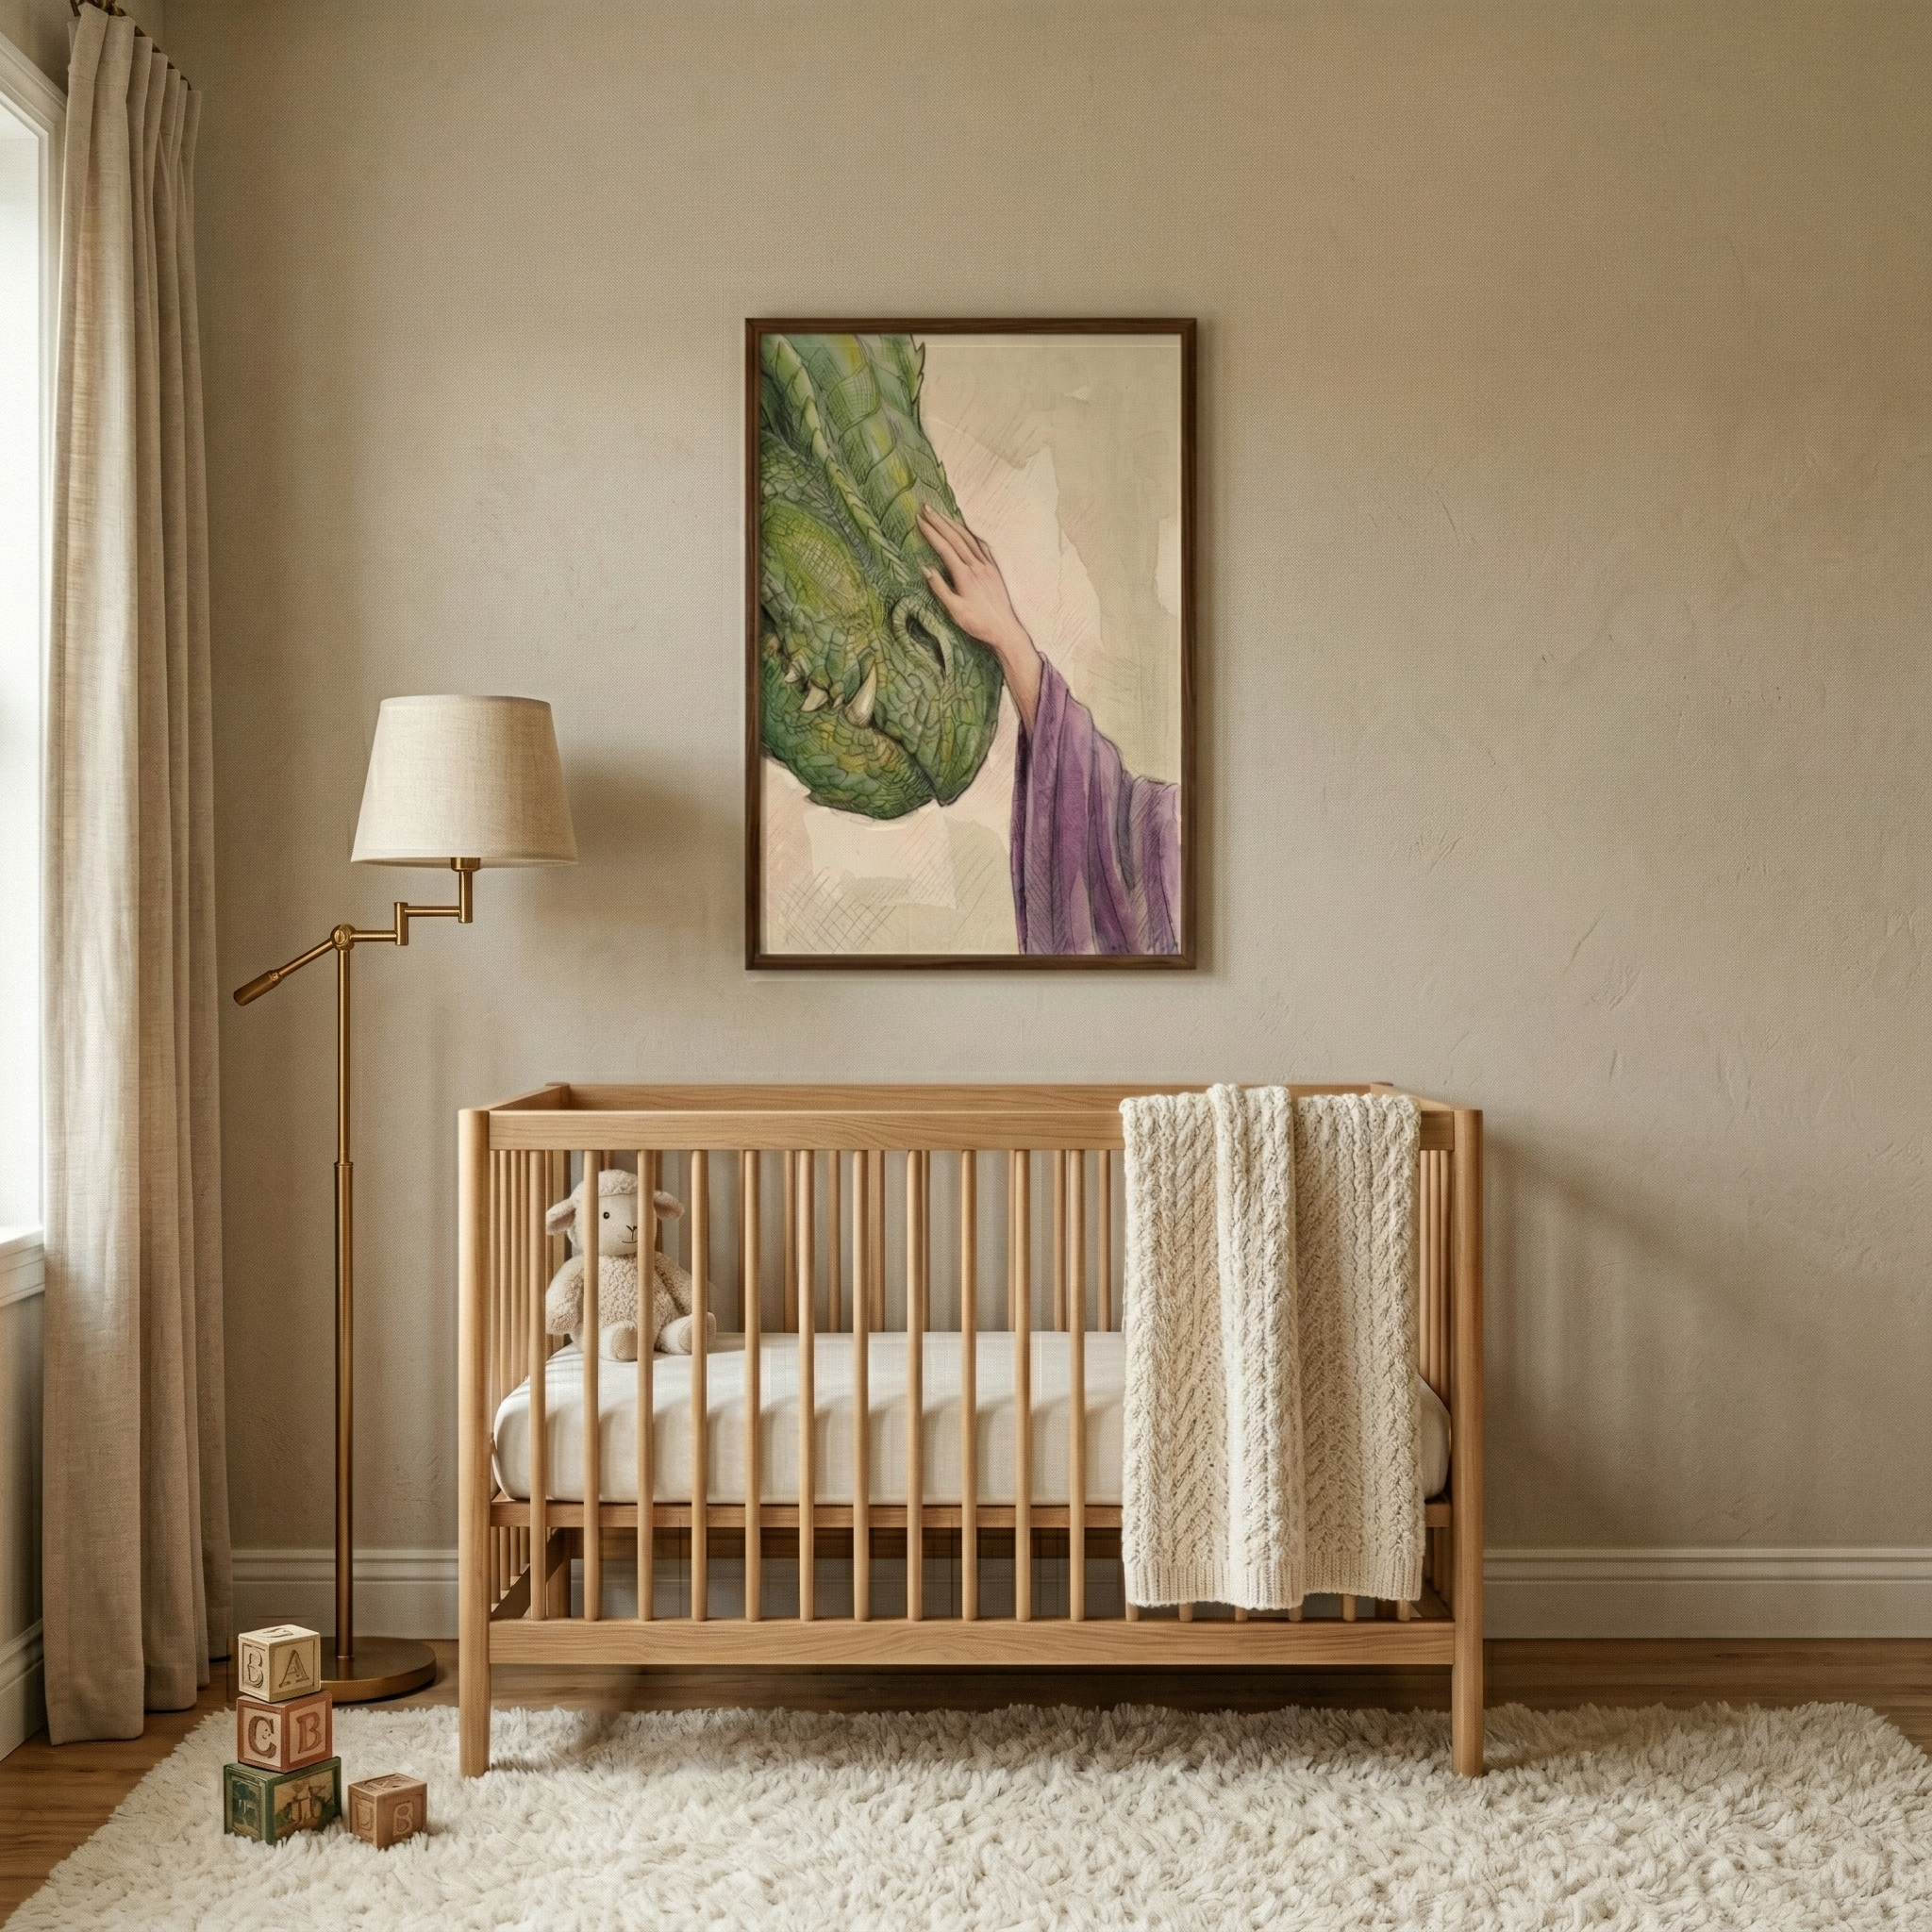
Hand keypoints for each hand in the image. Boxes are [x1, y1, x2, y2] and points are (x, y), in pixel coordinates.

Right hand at [918, 505, 1043, 732]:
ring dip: (954, 525)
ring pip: (968, 539)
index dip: (931, 533)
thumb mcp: (954, 610)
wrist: (1005, 630)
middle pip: (955, 538)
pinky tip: (967, 531)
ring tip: (942, 514)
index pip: (944, 547)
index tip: (919, 520)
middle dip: (940, 521)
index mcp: (964, 575)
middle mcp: (977, 566)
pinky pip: (982, 547)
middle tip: (926, 507)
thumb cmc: (978, 624)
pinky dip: (971, 535)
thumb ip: (940, 589)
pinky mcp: (994, 570)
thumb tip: (925, 568)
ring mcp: (987, 566)